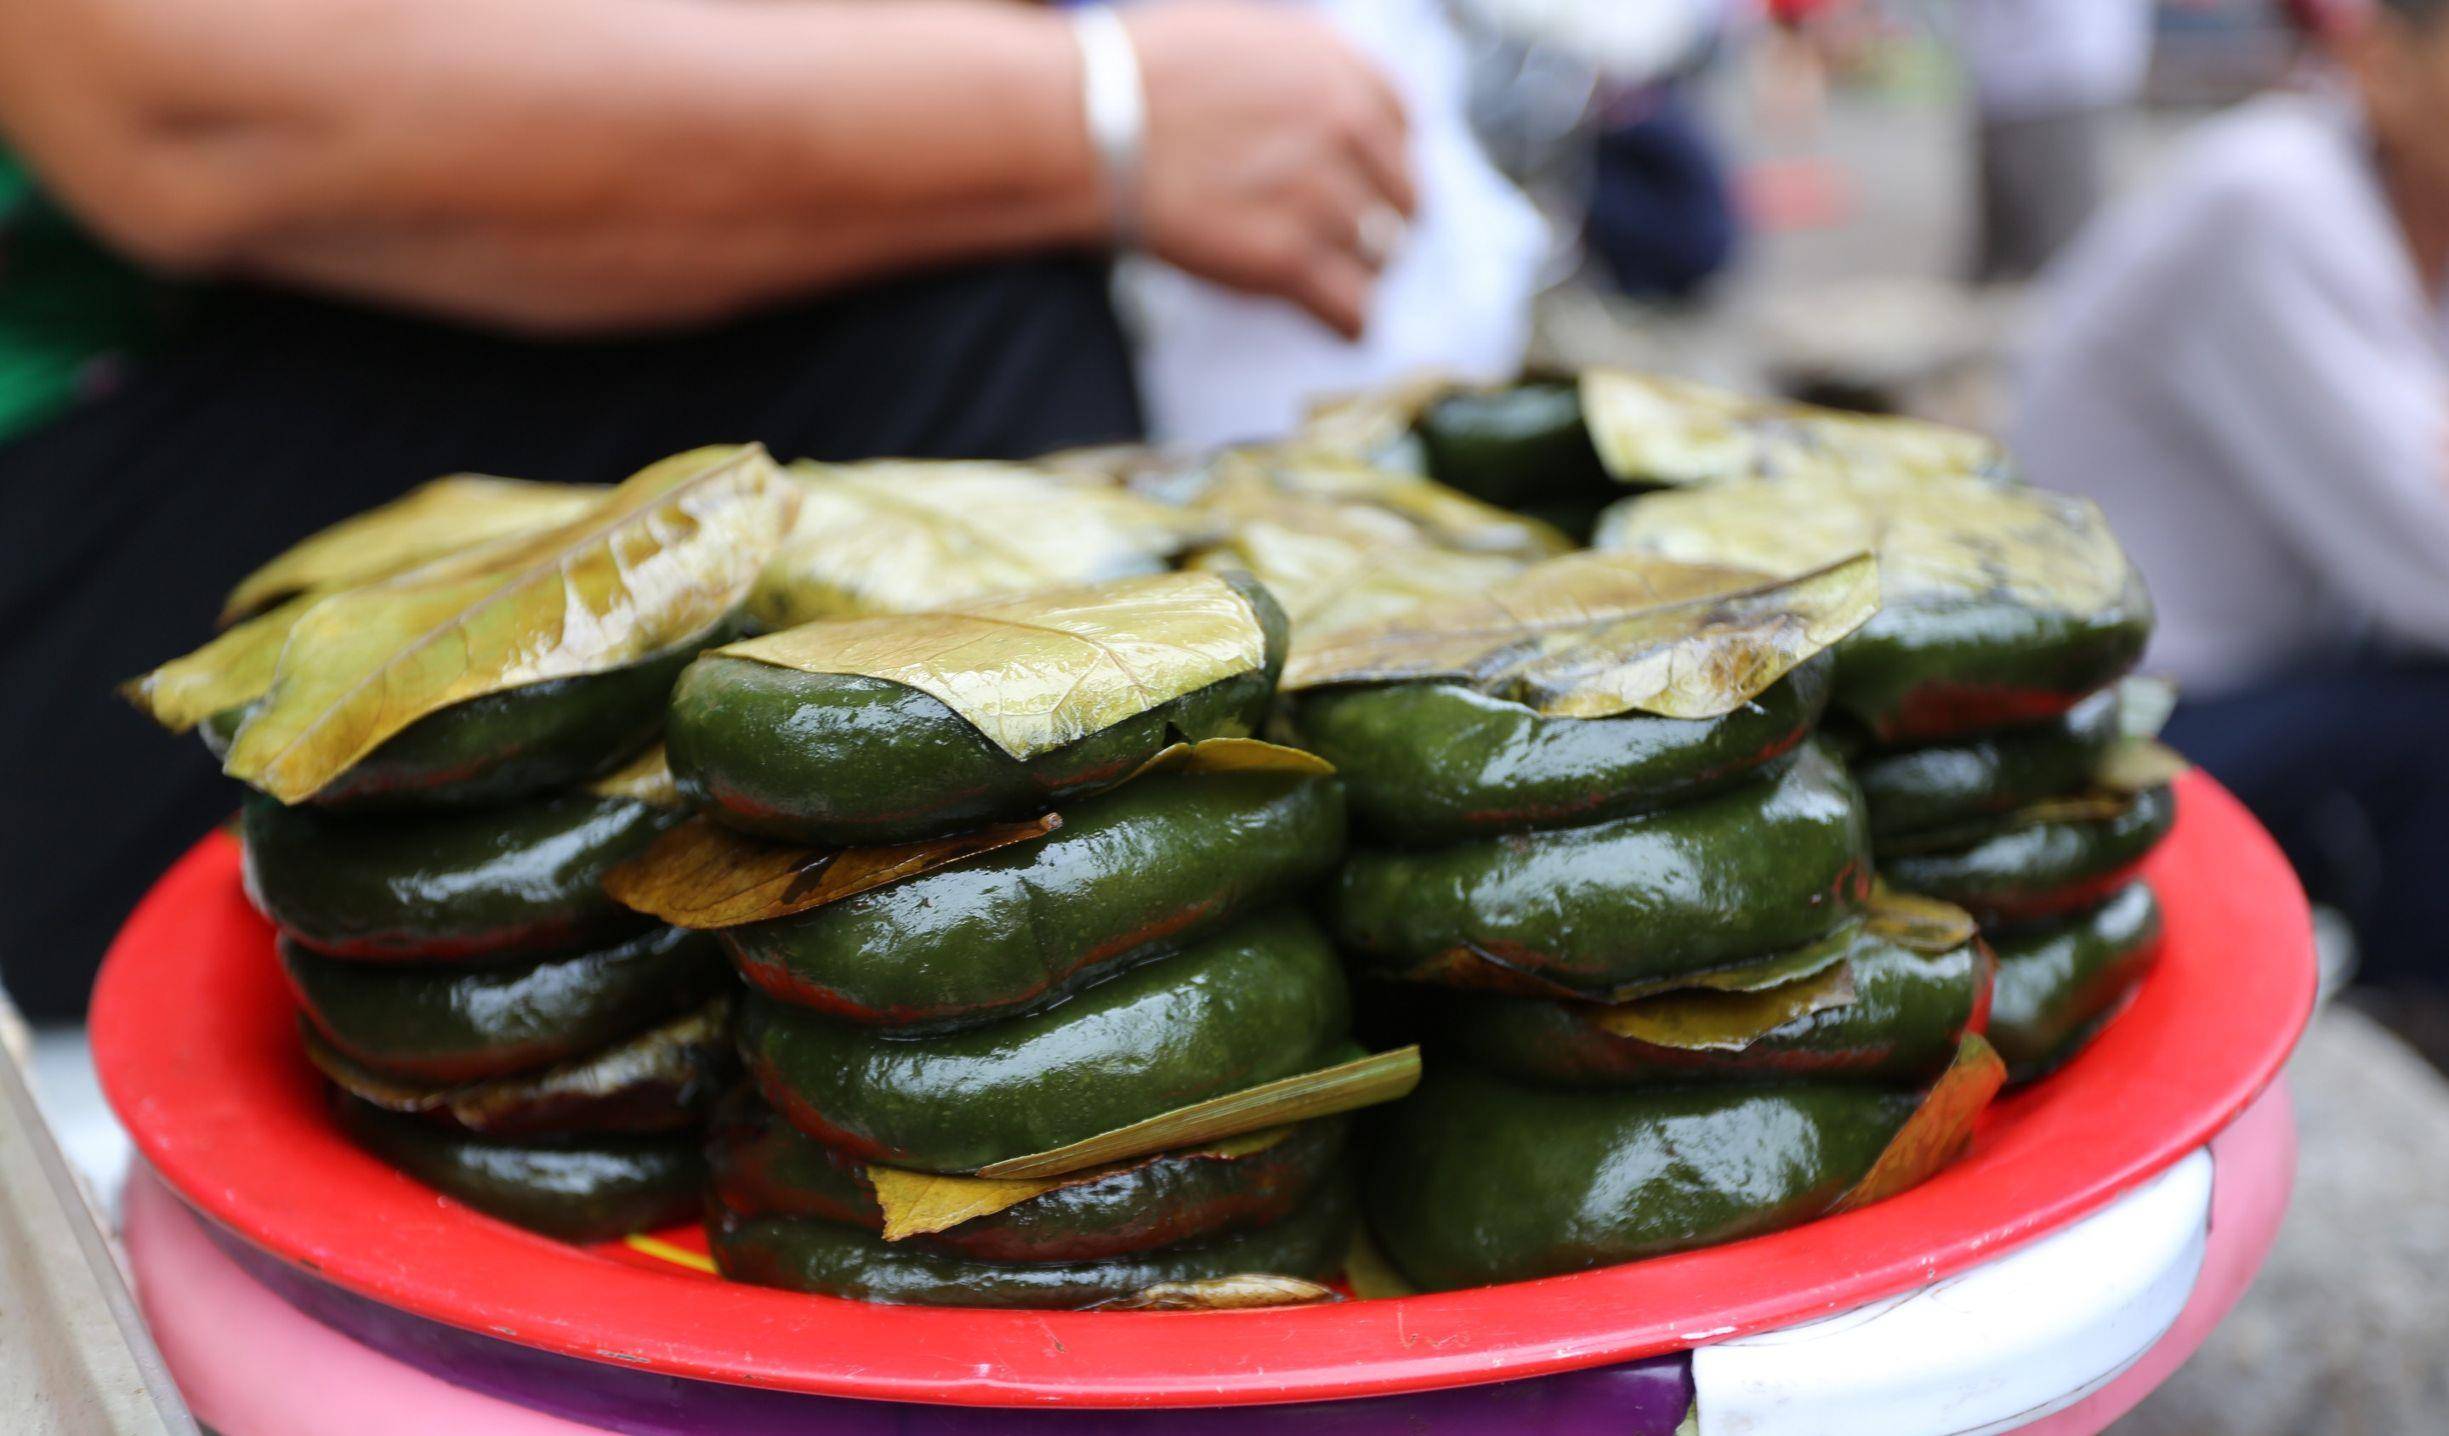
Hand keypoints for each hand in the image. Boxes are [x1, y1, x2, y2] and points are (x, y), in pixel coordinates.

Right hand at [1124, 2, 1416, 339]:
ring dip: (1354, 272)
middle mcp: (1345, 129)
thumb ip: (1305, 71)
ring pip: (1382, 258)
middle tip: (1336, 239)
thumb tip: (1330, 107)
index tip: (1356, 183)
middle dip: (1374, 221)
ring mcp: (1321, 197)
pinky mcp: (1288, 260)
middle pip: (1403, 200)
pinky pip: (1354, 311)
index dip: (1377, 164)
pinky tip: (1333, 321)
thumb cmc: (1141, 78)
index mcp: (1339, 69)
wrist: (1089, 123)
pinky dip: (1346, 322)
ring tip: (1321, 277)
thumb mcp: (1246, 37)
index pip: (1404, 128)